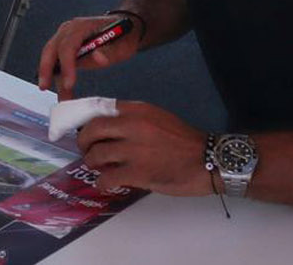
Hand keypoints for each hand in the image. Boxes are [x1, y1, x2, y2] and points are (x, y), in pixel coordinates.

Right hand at [37, 14, 143, 95]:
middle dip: (46, 69)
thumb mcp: (121, 45)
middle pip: (51, 49)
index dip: (67, 65)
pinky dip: (58, 76)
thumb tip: (97, 58)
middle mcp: (69, 29)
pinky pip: (57, 60)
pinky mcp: (65, 46)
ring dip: (52, 76)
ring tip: (62, 97)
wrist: (125, 28)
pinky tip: (64, 90)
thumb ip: (109, 52)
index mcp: (82, 26)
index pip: (68, 45)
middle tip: (45, 87)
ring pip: (51, 56)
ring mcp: (65, 36)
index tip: (69, 83)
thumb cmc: (123, 36)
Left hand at [76, 102, 210, 195]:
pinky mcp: (138, 172)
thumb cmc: (184, 141)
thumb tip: (109, 128)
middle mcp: (133, 125)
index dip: (88, 121)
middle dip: (84, 141)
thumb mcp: (158, 118)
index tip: (85, 129)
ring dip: (91, 162)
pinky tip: (105, 183)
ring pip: (96, 154)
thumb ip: (134, 119)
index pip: (100, 109)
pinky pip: (107, 177)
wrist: (208, 160)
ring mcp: (134, 149)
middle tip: (86, 149)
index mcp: (138, 110)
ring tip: (96, 167)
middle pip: (93, 130)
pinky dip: (102, 181)